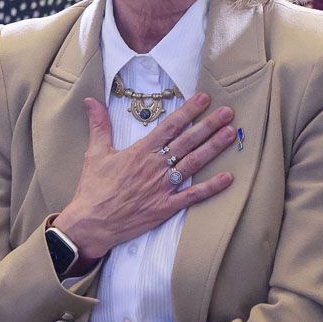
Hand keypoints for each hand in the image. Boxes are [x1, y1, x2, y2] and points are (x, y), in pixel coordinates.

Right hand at [55, 94, 235, 260]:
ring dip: (213, 148)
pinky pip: (192, 196)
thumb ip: (99, 125)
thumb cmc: (94, 189)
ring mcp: (163, 187)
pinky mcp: (166, 207)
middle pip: (187, 141)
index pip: (170, 126)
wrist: (92, 224)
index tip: (205, 98)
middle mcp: (156, 166)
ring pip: (194, 163)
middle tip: (228, 112)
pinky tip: (227, 178)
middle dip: (209, 125)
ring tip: (231, 134)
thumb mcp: (95, 153)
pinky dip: (211, 187)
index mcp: (141, 151)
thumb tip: (91, 100)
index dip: (188, 110)